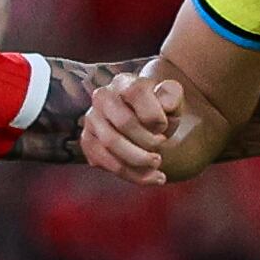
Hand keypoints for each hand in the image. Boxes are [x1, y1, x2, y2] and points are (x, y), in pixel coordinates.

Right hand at [80, 70, 184, 185]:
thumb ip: (172, 96)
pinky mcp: (87, 141)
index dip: (154, 115)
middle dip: (148, 141)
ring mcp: (91, 119)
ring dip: (139, 161)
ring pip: (111, 145)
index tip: (165, 127)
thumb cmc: (159, 109)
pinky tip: (151, 178)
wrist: (142, 120)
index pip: (136, 93)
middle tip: (163, 148)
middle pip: (124, 122)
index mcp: (125, 82)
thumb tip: (166, 105)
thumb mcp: (172, 99)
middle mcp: (102, 96)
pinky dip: (131, 174)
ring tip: (158, 167)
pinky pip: (104, 162)